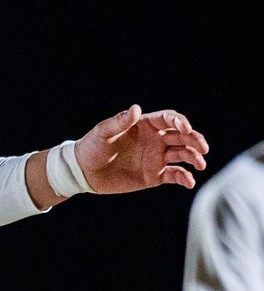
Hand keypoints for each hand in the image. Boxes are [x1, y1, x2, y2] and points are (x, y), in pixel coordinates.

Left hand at [75, 104, 207, 193]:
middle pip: (181, 136)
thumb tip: (136, 109)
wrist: (85, 171)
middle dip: (195, 140)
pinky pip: (175, 175)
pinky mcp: (155, 175)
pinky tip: (189, 182)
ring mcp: (156, 158)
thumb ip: (120, 122)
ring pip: (182, 155)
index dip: (180, 122)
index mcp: (145, 125)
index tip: (185, 129)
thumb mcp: (103, 132)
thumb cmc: (92, 146)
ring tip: (200, 164)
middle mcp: (155, 140)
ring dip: (194, 158)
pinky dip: (185, 178)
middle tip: (203, 148)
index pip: (168, 119)